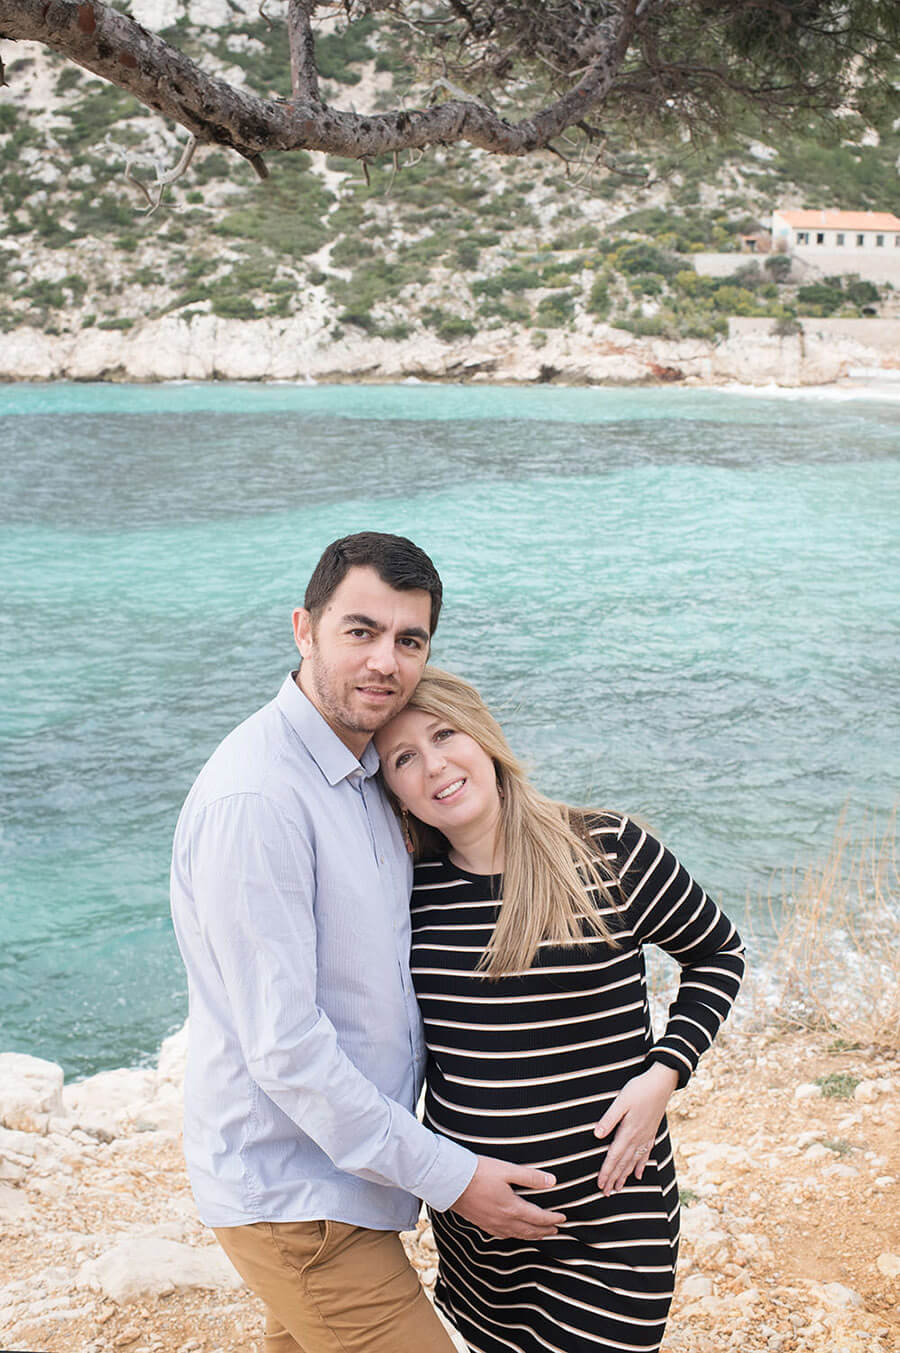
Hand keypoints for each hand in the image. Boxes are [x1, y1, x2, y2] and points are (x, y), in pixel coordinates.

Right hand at [450, 1155, 565, 1238]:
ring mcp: (492, 1224)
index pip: (539, 1217)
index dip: (553, 1219)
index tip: (563, 1218)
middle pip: (530, 1230)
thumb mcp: (507, 1170)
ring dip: (532, 1235)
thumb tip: (552, 1181)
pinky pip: (503, 1235)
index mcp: (512, 1208)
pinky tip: (514, 1233)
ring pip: (517, 1235)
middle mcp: (504, 1221)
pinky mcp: (482, 1224)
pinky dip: (515, 1235)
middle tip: (556, 1230)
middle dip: (545, 1231)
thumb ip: (530, 1177)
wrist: (450, 1181)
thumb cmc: (478, 1172)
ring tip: (540, 1235)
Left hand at [594, 1062, 678, 1195]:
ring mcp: (646, 1137)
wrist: (661, 1083)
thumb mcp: (621, 1101)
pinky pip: (645, 1154)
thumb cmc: (639, 1089)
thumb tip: (596, 1135)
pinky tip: (638, 1175)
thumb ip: (609, 1119)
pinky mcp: (651, 1133)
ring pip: (633, 1162)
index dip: (606, 1171)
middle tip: (606, 1194)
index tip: (600, 1184)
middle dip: (614, 1179)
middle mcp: (638, 1138)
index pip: (614, 1156)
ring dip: (625, 1176)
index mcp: (628, 1131)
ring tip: (618, 1189)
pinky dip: (640, 1166)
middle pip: (623, 1163)